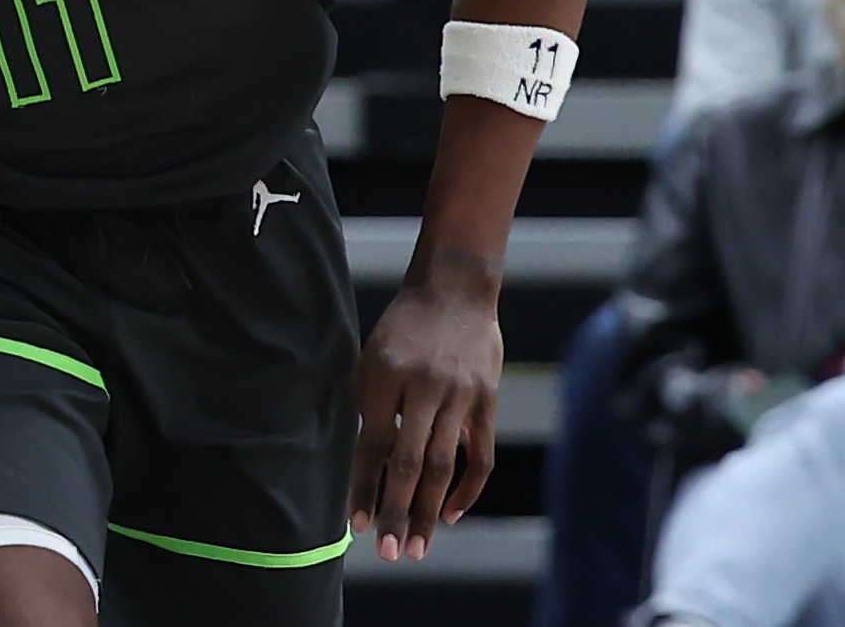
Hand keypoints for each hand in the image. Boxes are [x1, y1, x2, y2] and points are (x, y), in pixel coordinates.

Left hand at [347, 278, 502, 561]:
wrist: (453, 291)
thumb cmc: (401, 330)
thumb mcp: (372, 359)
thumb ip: (370, 409)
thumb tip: (371, 467)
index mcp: (385, 376)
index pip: (373, 444)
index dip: (364, 486)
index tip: (357, 524)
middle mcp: (424, 386)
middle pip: (410, 463)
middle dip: (397, 511)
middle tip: (390, 552)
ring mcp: (460, 395)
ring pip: (444, 465)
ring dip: (430, 511)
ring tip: (419, 546)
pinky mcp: (487, 400)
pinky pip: (479, 455)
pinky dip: (467, 489)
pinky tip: (451, 514)